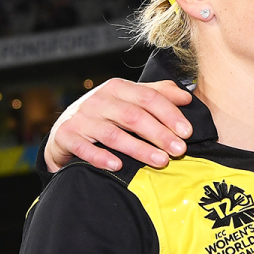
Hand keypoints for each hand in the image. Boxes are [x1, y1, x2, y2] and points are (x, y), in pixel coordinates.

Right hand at [44, 79, 192, 172]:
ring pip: (113, 134)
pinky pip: (84, 148)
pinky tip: (119, 166)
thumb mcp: (130, 100)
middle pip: (134, 116)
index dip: (170, 114)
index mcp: (118, 88)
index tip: (188, 131)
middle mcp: (99, 100)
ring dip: (139, 149)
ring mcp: (81, 118)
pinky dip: (101, 157)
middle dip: (160, 134)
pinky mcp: (66, 136)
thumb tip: (186, 98)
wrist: (65, 128)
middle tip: (180, 150)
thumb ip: (158, 95)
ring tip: (161, 161)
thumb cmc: (106, 114)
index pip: (149, 97)